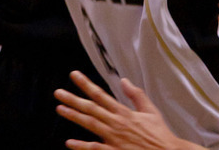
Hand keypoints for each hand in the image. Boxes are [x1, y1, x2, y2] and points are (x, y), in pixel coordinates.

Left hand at [55, 70, 197, 149]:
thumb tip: (124, 81)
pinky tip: (69, 144)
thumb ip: (136, 95)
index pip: (100, 94)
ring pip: (89, 125)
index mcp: (124, 112)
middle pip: (90, 109)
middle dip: (73, 99)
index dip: (86, 84)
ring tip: (60, 109)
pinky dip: (81, 147)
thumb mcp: (150, 110)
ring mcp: (113, 139)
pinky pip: (94, 149)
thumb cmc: (159, 135)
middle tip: (58, 92)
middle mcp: (116, 123)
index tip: (74, 75)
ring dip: (73, 116)